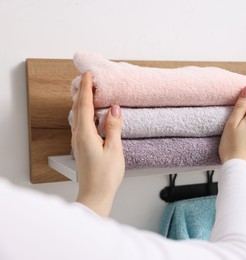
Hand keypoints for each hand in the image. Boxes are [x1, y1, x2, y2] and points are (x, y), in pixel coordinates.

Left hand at [71, 71, 124, 216]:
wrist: (95, 195)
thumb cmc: (105, 176)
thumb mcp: (114, 150)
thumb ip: (113, 128)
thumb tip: (114, 109)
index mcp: (85, 134)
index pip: (84, 105)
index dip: (86, 88)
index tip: (88, 75)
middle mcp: (78, 136)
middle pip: (78, 108)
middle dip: (82, 91)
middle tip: (88, 79)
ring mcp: (78, 142)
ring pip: (77, 116)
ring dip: (82, 102)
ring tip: (89, 92)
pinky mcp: (81, 147)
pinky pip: (80, 124)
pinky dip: (84, 113)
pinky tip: (91, 114)